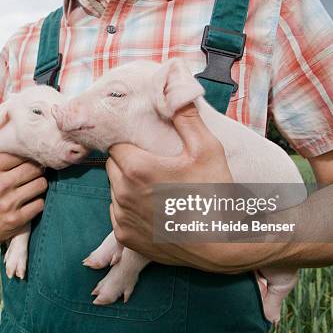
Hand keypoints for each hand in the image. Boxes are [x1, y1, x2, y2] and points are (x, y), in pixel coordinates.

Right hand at [0, 110, 46, 244]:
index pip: (19, 153)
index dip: (26, 152)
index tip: (28, 153)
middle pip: (34, 168)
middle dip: (37, 166)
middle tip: (35, 167)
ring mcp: (8, 204)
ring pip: (40, 185)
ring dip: (40, 182)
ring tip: (34, 181)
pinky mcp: (16, 221)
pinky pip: (40, 205)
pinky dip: (38, 201)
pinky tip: (31, 198)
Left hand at [106, 103, 232, 266]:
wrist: (220, 244)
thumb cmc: (214, 194)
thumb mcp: (207, 150)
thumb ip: (187, 117)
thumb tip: (175, 88)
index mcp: (136, 168)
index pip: (117, 145)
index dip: (132, 144)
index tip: (149, 149)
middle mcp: (122, 194)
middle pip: (113, 166)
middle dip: (129, 164)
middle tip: (157, 168)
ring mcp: (122, 218)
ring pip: (114, 190)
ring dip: (128, 187)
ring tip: (158, 190)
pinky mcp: (125, 237)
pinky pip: (118, 214)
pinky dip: (130, 209)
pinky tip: (155, 210)